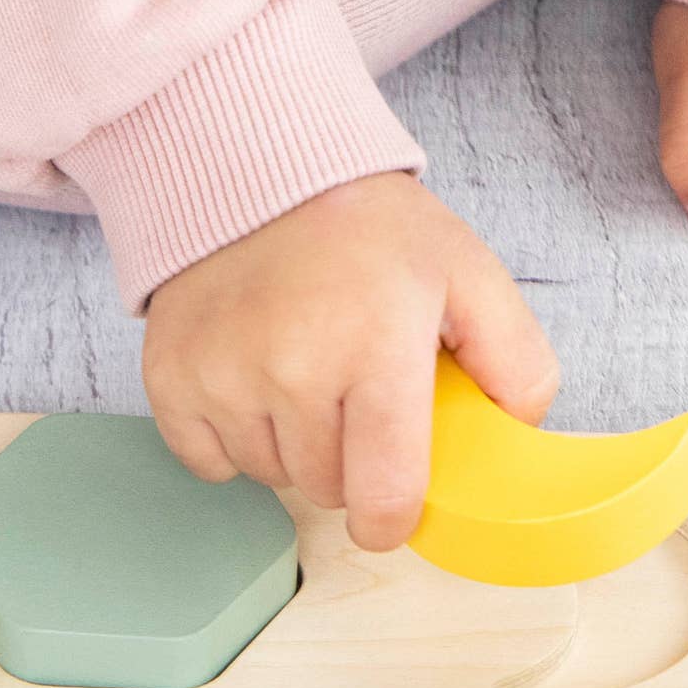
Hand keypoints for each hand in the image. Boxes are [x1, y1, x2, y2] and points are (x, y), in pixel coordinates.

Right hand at [138, 172, 558, 552]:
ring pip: (269, 476)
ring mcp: (223, 374)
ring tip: (302, 375)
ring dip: (292, 447)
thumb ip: (517, 362)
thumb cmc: (368, 230)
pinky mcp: (170, 376)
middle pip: (327, 489)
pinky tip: (252, 382)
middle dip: (348, 462)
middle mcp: (293, 367)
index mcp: (377, 346)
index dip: (393, 519)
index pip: (385, 492)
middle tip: (352, 395)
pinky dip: (233, 439)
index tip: (392, 509)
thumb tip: (517, 440)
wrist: (256, 169)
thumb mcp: (468, 274)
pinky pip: (208, 461)